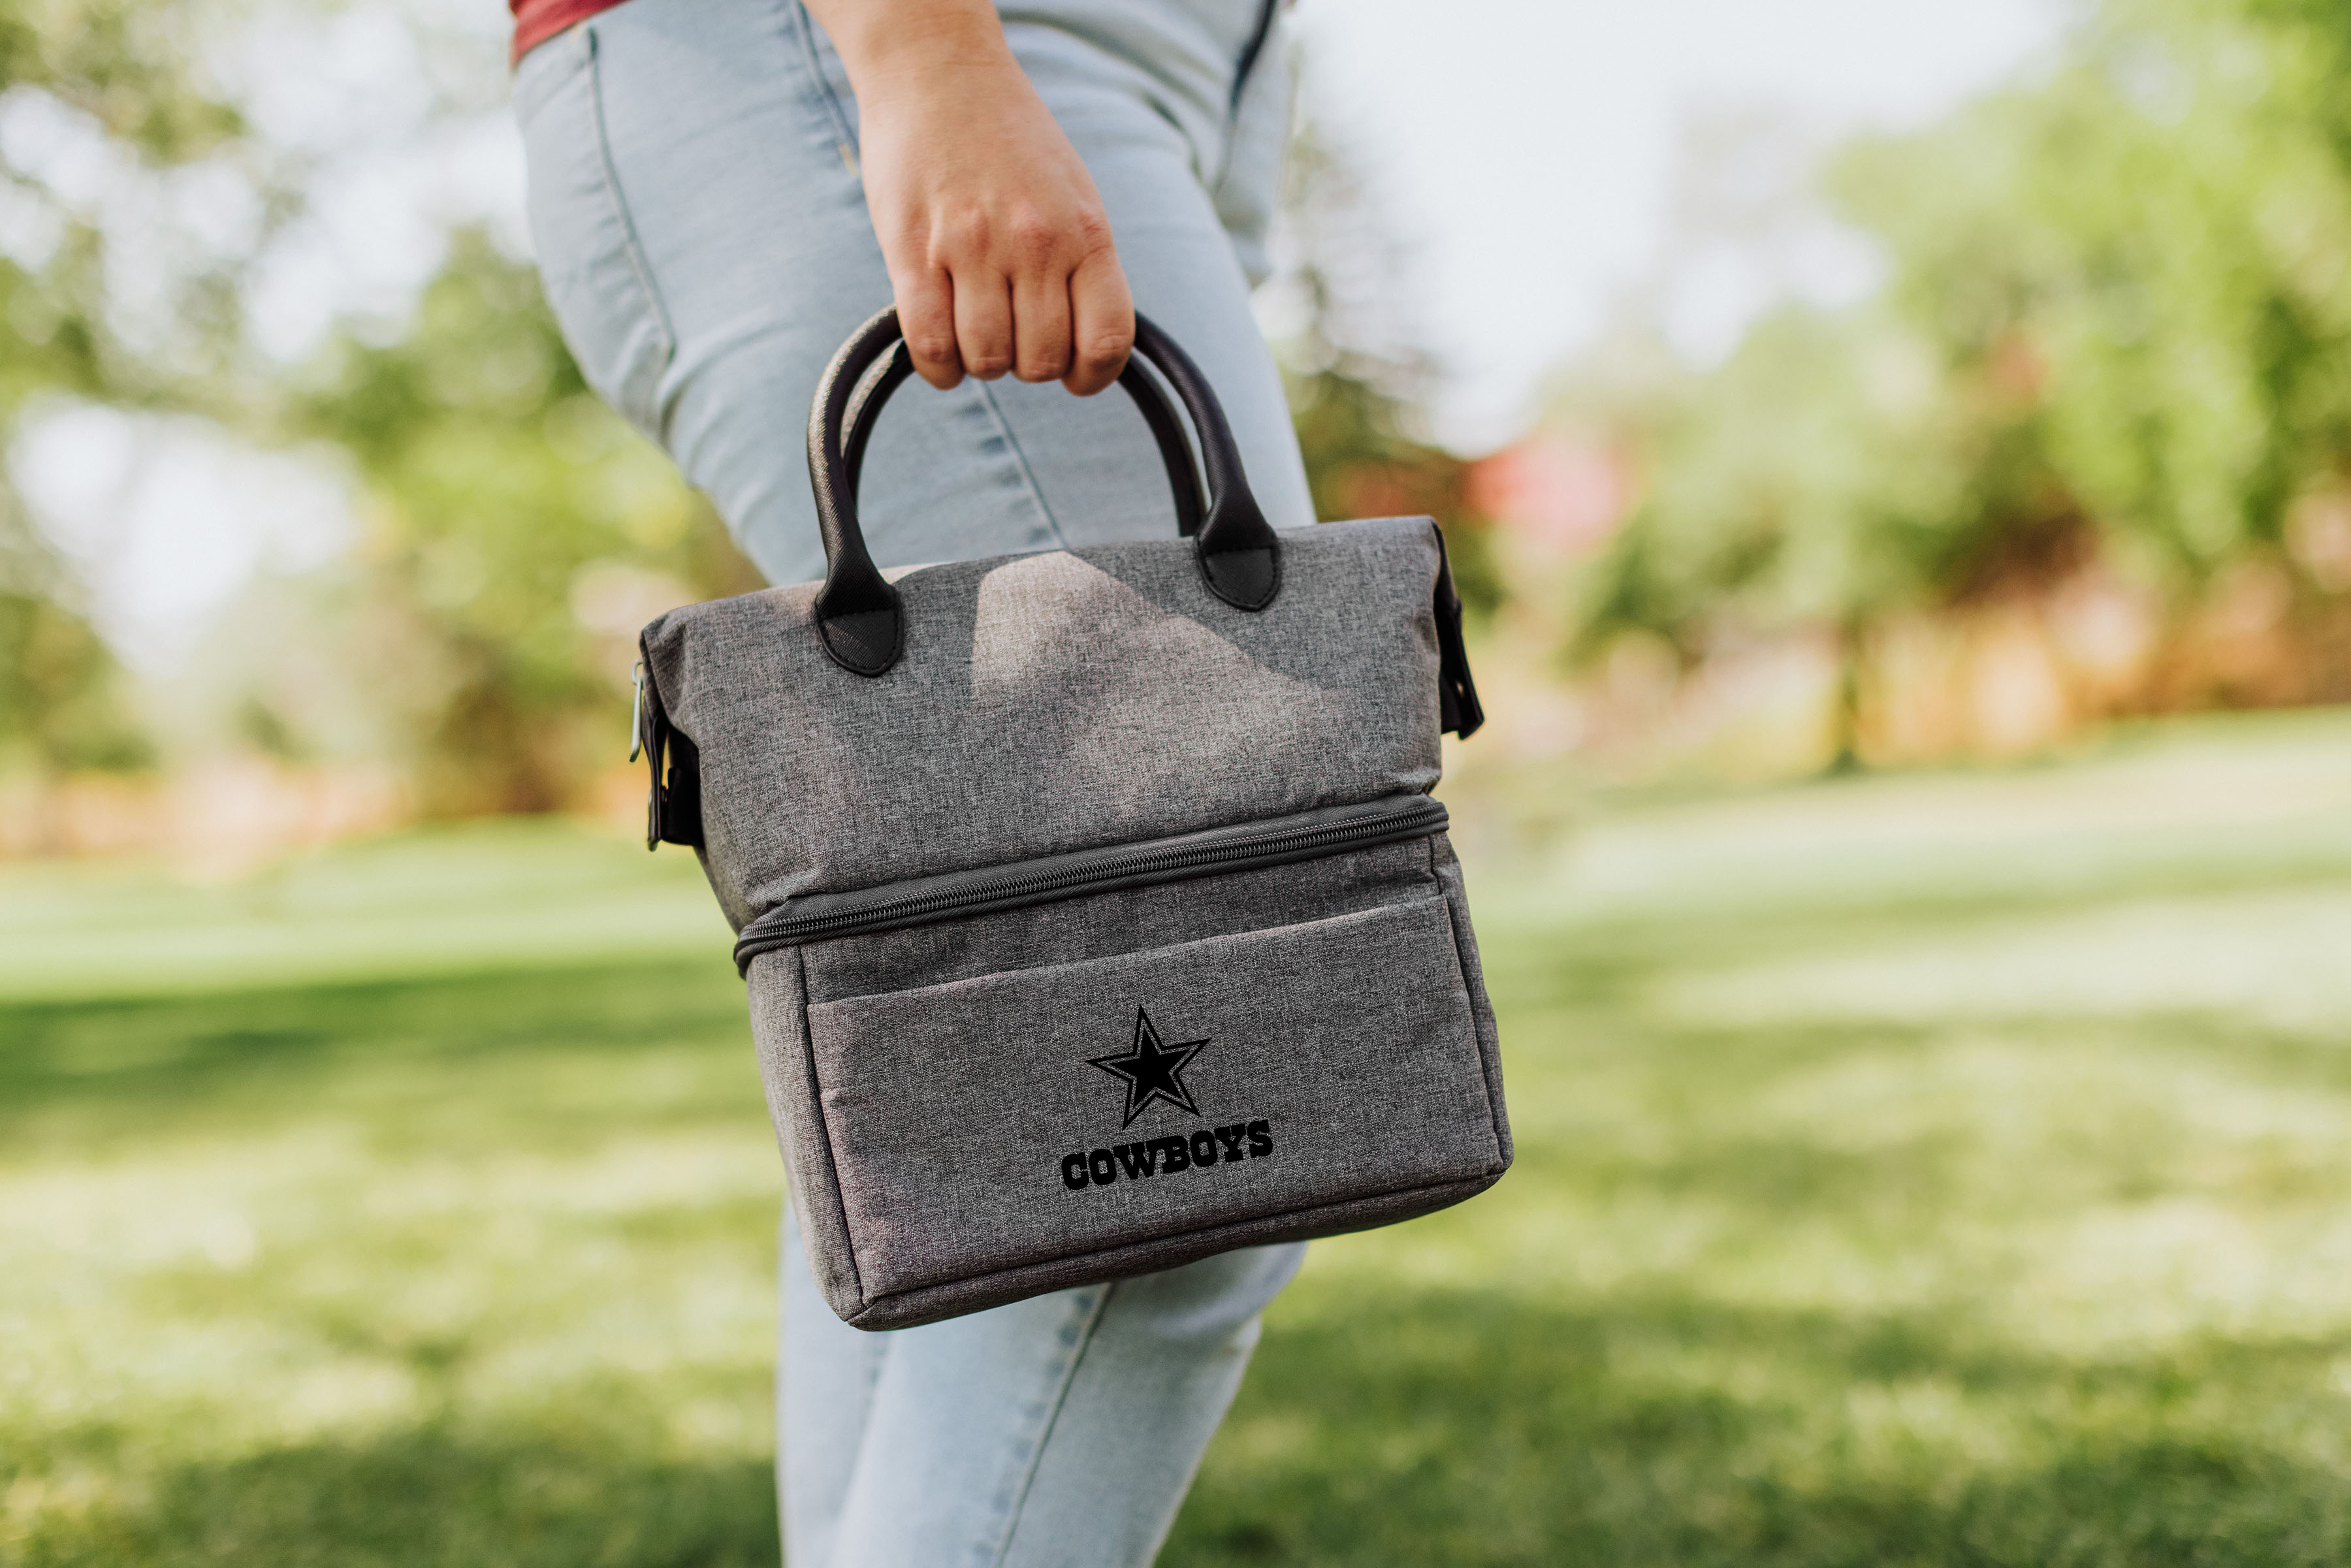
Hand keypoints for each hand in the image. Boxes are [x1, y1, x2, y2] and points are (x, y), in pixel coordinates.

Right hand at [808, 0, 1133, 395]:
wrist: (940, 72)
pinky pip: (932, 347)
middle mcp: (1036, 243)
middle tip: (1013, 335)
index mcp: (1086, 231)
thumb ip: (1084, 263)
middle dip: (1028, 365)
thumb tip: (1088, 343)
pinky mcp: (914, 251)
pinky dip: (940, 369)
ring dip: (982, 363)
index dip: (1092, 376)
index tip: (1075, 375)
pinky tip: (942, 356)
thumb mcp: (1072, 194)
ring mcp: (973, 248)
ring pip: (988, 360)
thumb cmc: (1009, 140)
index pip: (1107, 341)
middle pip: (1042, 361)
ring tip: (974, 330)